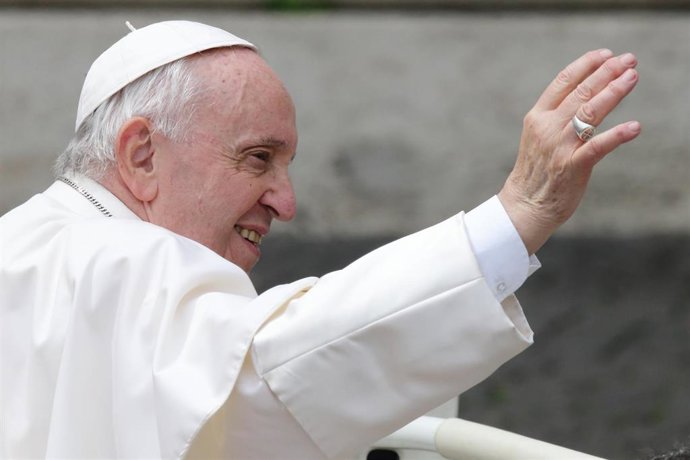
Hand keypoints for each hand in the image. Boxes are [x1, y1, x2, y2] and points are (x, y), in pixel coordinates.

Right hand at [498, 49, 641, 254]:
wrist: (525, 206)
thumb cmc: (536, 172)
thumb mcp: (539, 137)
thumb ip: (557, 118)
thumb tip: (584, 97)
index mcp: (537, 117)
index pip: (562, 82)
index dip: (586, 65)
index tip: (606, 54)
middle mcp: (547, 127)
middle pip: (580, 92)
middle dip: (607, 73)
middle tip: (629, 60)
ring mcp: (559, 146)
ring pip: (590, 112)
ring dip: (614, 92)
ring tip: (632, 78)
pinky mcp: (572, 167)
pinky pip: (598, 147)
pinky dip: (617, 135)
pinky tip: (635, 127)